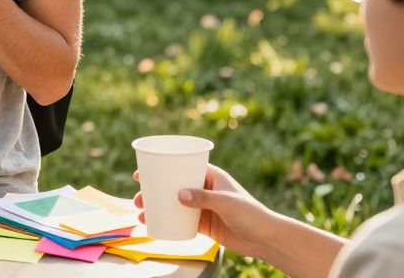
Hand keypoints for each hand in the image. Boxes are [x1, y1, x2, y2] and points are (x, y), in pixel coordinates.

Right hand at [133, 165, 274, 257]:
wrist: (265, 239)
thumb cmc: (251, 213)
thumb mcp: (227, 202)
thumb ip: (203, 198)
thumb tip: (178, 195)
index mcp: (211, 176)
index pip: (182, 166)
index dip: (162, 167)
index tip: (142, 171)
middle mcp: (204, 189)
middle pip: (173, 185)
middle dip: (153, 190)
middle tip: (138, 197)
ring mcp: (203, 207)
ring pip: (174, 203)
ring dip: (157, 206)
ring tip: (141, 213)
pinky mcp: (203, 223)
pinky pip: (180, 220)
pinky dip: (167, 221)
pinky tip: (154, 224)